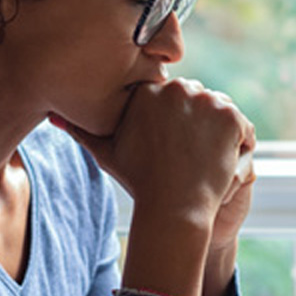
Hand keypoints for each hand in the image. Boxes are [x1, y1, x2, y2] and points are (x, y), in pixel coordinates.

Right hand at [52, 78, 253, 224]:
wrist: (173, 207)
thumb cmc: (139, 181)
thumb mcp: (107, 152)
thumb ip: (82, 129)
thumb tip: (54, 116)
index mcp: (147, 91)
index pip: (171, 95)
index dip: (176, 121)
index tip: (173, 146)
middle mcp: (175, 88)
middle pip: (197, 99)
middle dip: (198, 123)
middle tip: (190, 156)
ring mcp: (205, 100)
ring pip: (220, 110)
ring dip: (218, 133)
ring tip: (205, 161)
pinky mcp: (230, 116)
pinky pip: (242, 125)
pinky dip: (238, 144)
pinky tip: (222, 163)